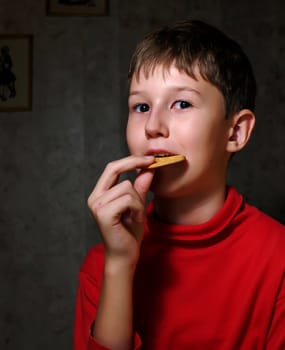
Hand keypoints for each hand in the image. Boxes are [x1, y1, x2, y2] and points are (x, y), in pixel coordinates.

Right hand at [88, 155, 154, 269]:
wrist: (125, 256)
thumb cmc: (130, 233)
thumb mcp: (137, 205)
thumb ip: (140, 187)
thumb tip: (149, 168)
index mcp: (100, 194)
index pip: (112, 168)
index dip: (130, 160)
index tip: (149, 158)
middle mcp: (94, 198)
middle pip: (114, 168)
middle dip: (134, 163)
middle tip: (153, 163)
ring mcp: (97, 205)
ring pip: (127, 186)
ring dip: (138, 201)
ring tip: (137, 216)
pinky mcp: (103, 213)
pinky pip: (128, 199)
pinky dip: (137, 208)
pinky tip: (135, 220)